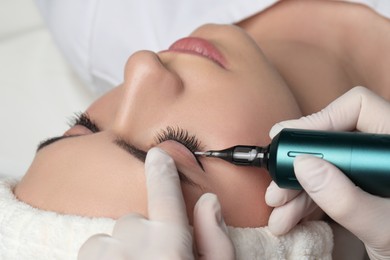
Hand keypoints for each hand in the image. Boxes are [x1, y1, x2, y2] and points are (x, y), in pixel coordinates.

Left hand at [78, 147, 233, 259]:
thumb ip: (215, 241)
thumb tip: (208, 202)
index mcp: (170, 247)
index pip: (167, 196)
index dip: (163, 173)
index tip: (158, 155)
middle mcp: (133, 246)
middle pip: (133, 222)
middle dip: (142, 238)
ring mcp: (103, 259)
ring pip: (108, 239)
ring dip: (118, 253)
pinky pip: (91, 254)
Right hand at [265, 86, 389, 258]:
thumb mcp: (383, 228)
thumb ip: (346, 199)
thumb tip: (303, 165)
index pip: (358, 108)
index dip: (321, 120)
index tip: (291, 143)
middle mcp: (376, 155)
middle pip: (330, 141)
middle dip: (298, 165)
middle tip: (276, 184)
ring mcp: (366, 173)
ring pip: (322, 166)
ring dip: (295, 188)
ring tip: (278, 209)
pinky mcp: (356, 191)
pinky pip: (325, 187)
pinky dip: (303, 202)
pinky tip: (289, 217)